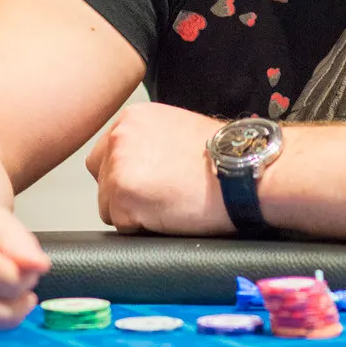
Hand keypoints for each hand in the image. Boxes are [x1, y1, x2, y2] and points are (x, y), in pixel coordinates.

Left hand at [87, 103, 230, 234]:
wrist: (243, 170)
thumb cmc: (223, 156)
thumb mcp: (177, 130)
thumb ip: (148, 141)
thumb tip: (137, 165)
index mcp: (131, 118)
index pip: (106, 156)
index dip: (128, 176)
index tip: (152, 183)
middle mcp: (119, 136)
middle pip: (103, 181)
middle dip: (125, 195)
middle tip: (161, 197)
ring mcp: (118, 165)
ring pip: (109, 206)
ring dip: (134, 213)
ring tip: (170, 203)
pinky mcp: (122, 195)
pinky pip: (122, 225)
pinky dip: (143, 228)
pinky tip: (170, 214)